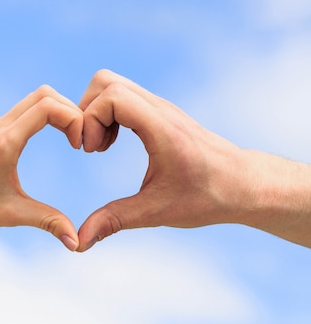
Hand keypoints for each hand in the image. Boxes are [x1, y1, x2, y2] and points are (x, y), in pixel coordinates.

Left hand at [0, 85, 82, 250]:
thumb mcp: (9, 215)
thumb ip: (47, 222)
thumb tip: (76, 242)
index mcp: (5, 142)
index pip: (48, 107)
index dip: (74, 120)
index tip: (78, 148)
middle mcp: (0, 128)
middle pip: (45, 94)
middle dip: (72, 112)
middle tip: (80, 141)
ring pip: (35, 99)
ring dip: (60, 112)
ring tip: (71, 140)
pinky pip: (26, 110)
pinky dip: (47, 116)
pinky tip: (54, 140)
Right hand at [77, 70, 249, 250]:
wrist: (243, 184)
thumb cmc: (207, 196)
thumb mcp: (157, 211)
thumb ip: (115, 221)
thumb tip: (80, 242)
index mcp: (160, 128)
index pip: (111, 96)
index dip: (90, 120)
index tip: (91, 152)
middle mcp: (159, 109)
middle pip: (105, 81)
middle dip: (86, 111)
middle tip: (91, 147)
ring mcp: (160, 107)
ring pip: (113, 85)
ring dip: (97, 112)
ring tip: (101, 147)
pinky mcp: (160, 113)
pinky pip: (124, 97)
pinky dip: (109, 114)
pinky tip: (114, 144)